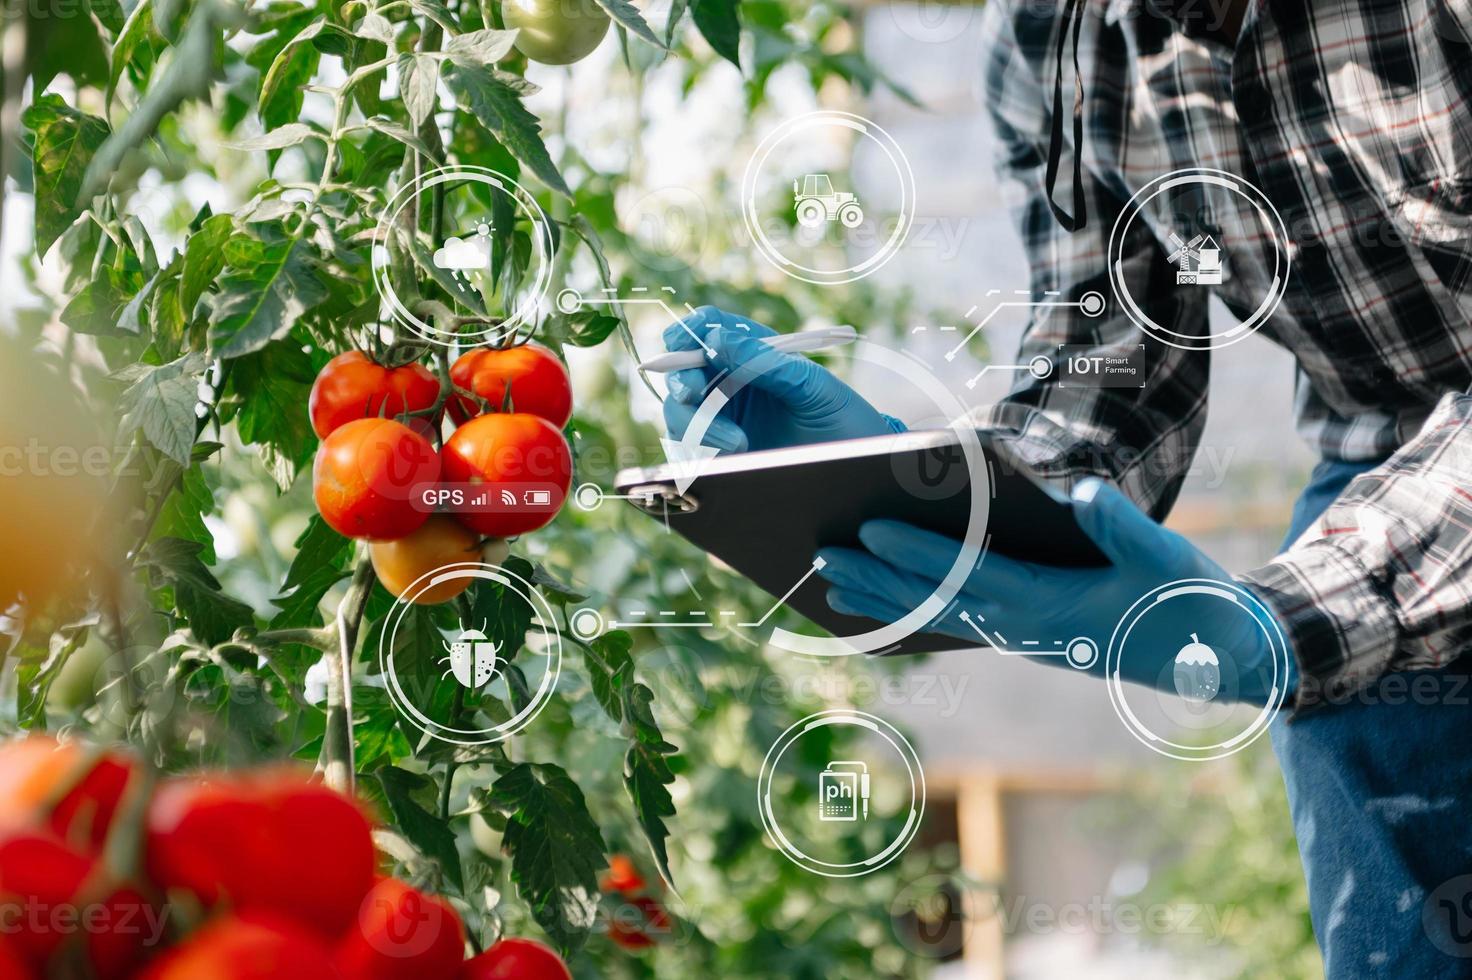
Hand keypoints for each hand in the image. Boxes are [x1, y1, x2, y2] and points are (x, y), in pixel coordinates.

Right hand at [660, 306, 901, 452]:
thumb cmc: (843, 421)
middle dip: (683, 381)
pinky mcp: (721, 455)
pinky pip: (689, 449)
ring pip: (680, 413)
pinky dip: (701, 449)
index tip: (683, 341)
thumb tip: (717, 339)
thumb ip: (767, 362)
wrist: (858, 473)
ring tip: (739, 443)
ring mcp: (724, 419)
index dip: (688, 330)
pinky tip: (736, 454)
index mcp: (755, 354)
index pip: (708, 328)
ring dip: (697, 423)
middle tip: (695, 394)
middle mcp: (733, 383)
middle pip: (683, 373)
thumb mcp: (813, 387)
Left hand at [815, 478, 1294, 704]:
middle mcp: (1026, 628)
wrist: (1216, 654)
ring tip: (830, 581)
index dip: (918, 554)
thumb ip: (1124, 528)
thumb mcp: (1168, 558)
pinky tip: (881, 608)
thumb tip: (1083, 492)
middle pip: (936, 601)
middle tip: (819, 555)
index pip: (971, 575)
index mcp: (1053, 606)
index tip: (869, 532)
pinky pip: (957, 625)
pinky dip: (913, 613)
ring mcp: (1022, 637)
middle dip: (876, 578)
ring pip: (938, 616)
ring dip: (883, 598)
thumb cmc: (1190, 599)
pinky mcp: (1027, 636)